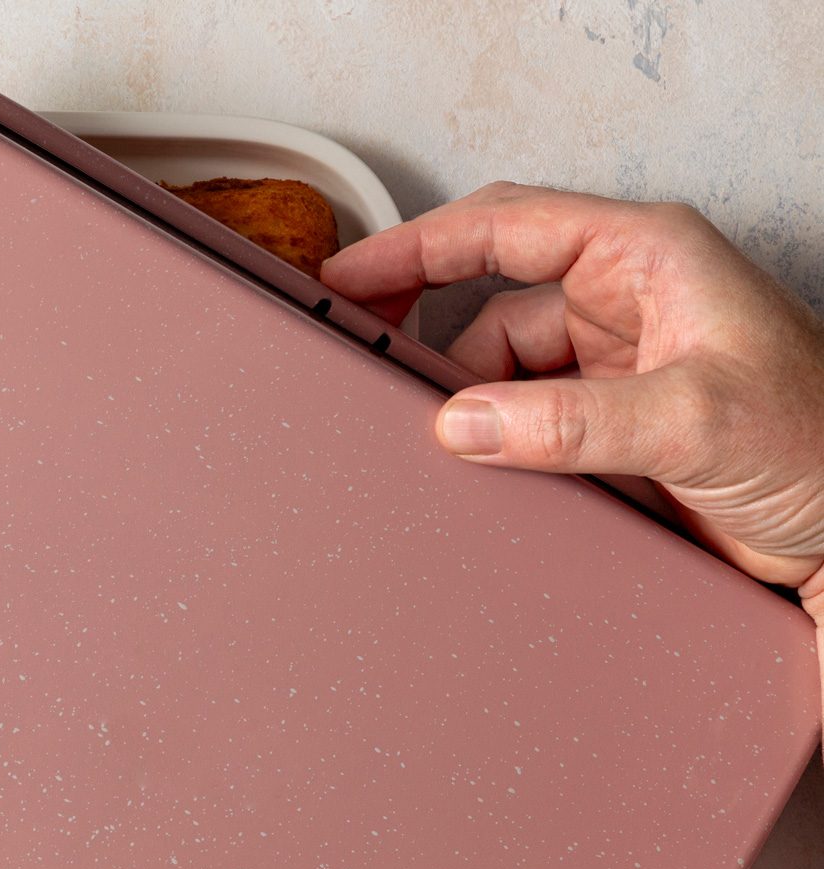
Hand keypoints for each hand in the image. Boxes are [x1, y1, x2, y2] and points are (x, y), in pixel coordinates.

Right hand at [320, 182, 823, 619]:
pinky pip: (522, 421)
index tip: (348, 275)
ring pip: (498, 370)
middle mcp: (625, 300)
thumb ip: (569, 421)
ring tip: (434, 444)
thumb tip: (462, 423)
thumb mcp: (693, 420)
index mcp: (647, 256)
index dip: (417, 245)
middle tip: (372, 370)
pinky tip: (475, 469)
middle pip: (488, 300)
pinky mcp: (608, 426)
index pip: (504, 226)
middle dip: (431, 336)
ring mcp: (614, 365)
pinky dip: (491, 445)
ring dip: (466, 407)